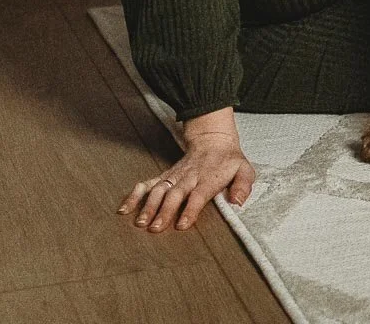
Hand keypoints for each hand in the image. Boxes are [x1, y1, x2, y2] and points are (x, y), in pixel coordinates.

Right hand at [117, 108, 255, 232]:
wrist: (213, 140)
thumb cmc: (229, 161)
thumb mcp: (245, 169)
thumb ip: (243, 185)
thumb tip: (238, 202)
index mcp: (209, 178)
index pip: (198, 195)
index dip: (190, 210)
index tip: (181, 224)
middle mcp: (189, 177)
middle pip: (175, 194)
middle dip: (164, 211)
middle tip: (154, 228)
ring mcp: (174, 176)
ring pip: (159, 190)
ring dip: (148, 206)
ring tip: (140, 222)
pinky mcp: (165, 176)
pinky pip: (147, 184)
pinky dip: (135, 195)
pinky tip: (124, 209)